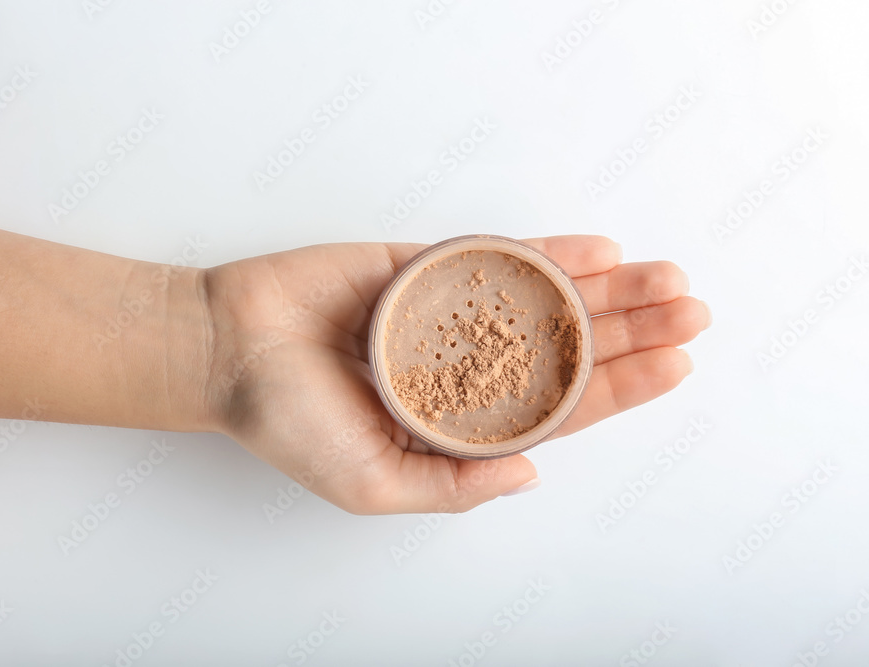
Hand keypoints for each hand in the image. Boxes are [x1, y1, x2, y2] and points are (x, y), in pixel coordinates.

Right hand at [201, 235, 709, 514]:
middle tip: (692, 310)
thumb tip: (530, 477)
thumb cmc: (290, 424)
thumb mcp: (370, 484)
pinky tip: (593, 250)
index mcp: (460, 423)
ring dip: (605, 289)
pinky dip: (543, 253)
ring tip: (665, 275)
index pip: (558, 408)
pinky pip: (493, 258)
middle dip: (632, 331)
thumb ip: (451, 486)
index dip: (620, 387)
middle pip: (566, 349)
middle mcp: (466, 368)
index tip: (676, 364)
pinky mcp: (425, 269)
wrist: (229, 347)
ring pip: (542, 300)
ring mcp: (450, 314)